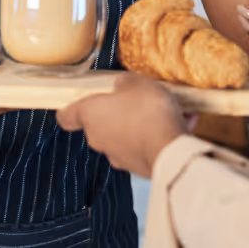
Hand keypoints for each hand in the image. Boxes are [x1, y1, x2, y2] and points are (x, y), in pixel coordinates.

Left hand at [57, 73, 194, 178]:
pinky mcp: (138, 166)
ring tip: (167, 110)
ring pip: (126, 134)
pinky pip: (146, 145)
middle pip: (101, 122)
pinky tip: (182, 123)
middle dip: (118, 111)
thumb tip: (121, 86)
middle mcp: (99, 139)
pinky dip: (159, 136)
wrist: (170, 151)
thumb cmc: (147, 112)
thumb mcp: (137, 82)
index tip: (76, 102)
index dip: (70, 109)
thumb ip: (125, 82)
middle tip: (137, 98)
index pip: (67, 116)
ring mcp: (118, 155)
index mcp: (91, 116)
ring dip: (142, 124)